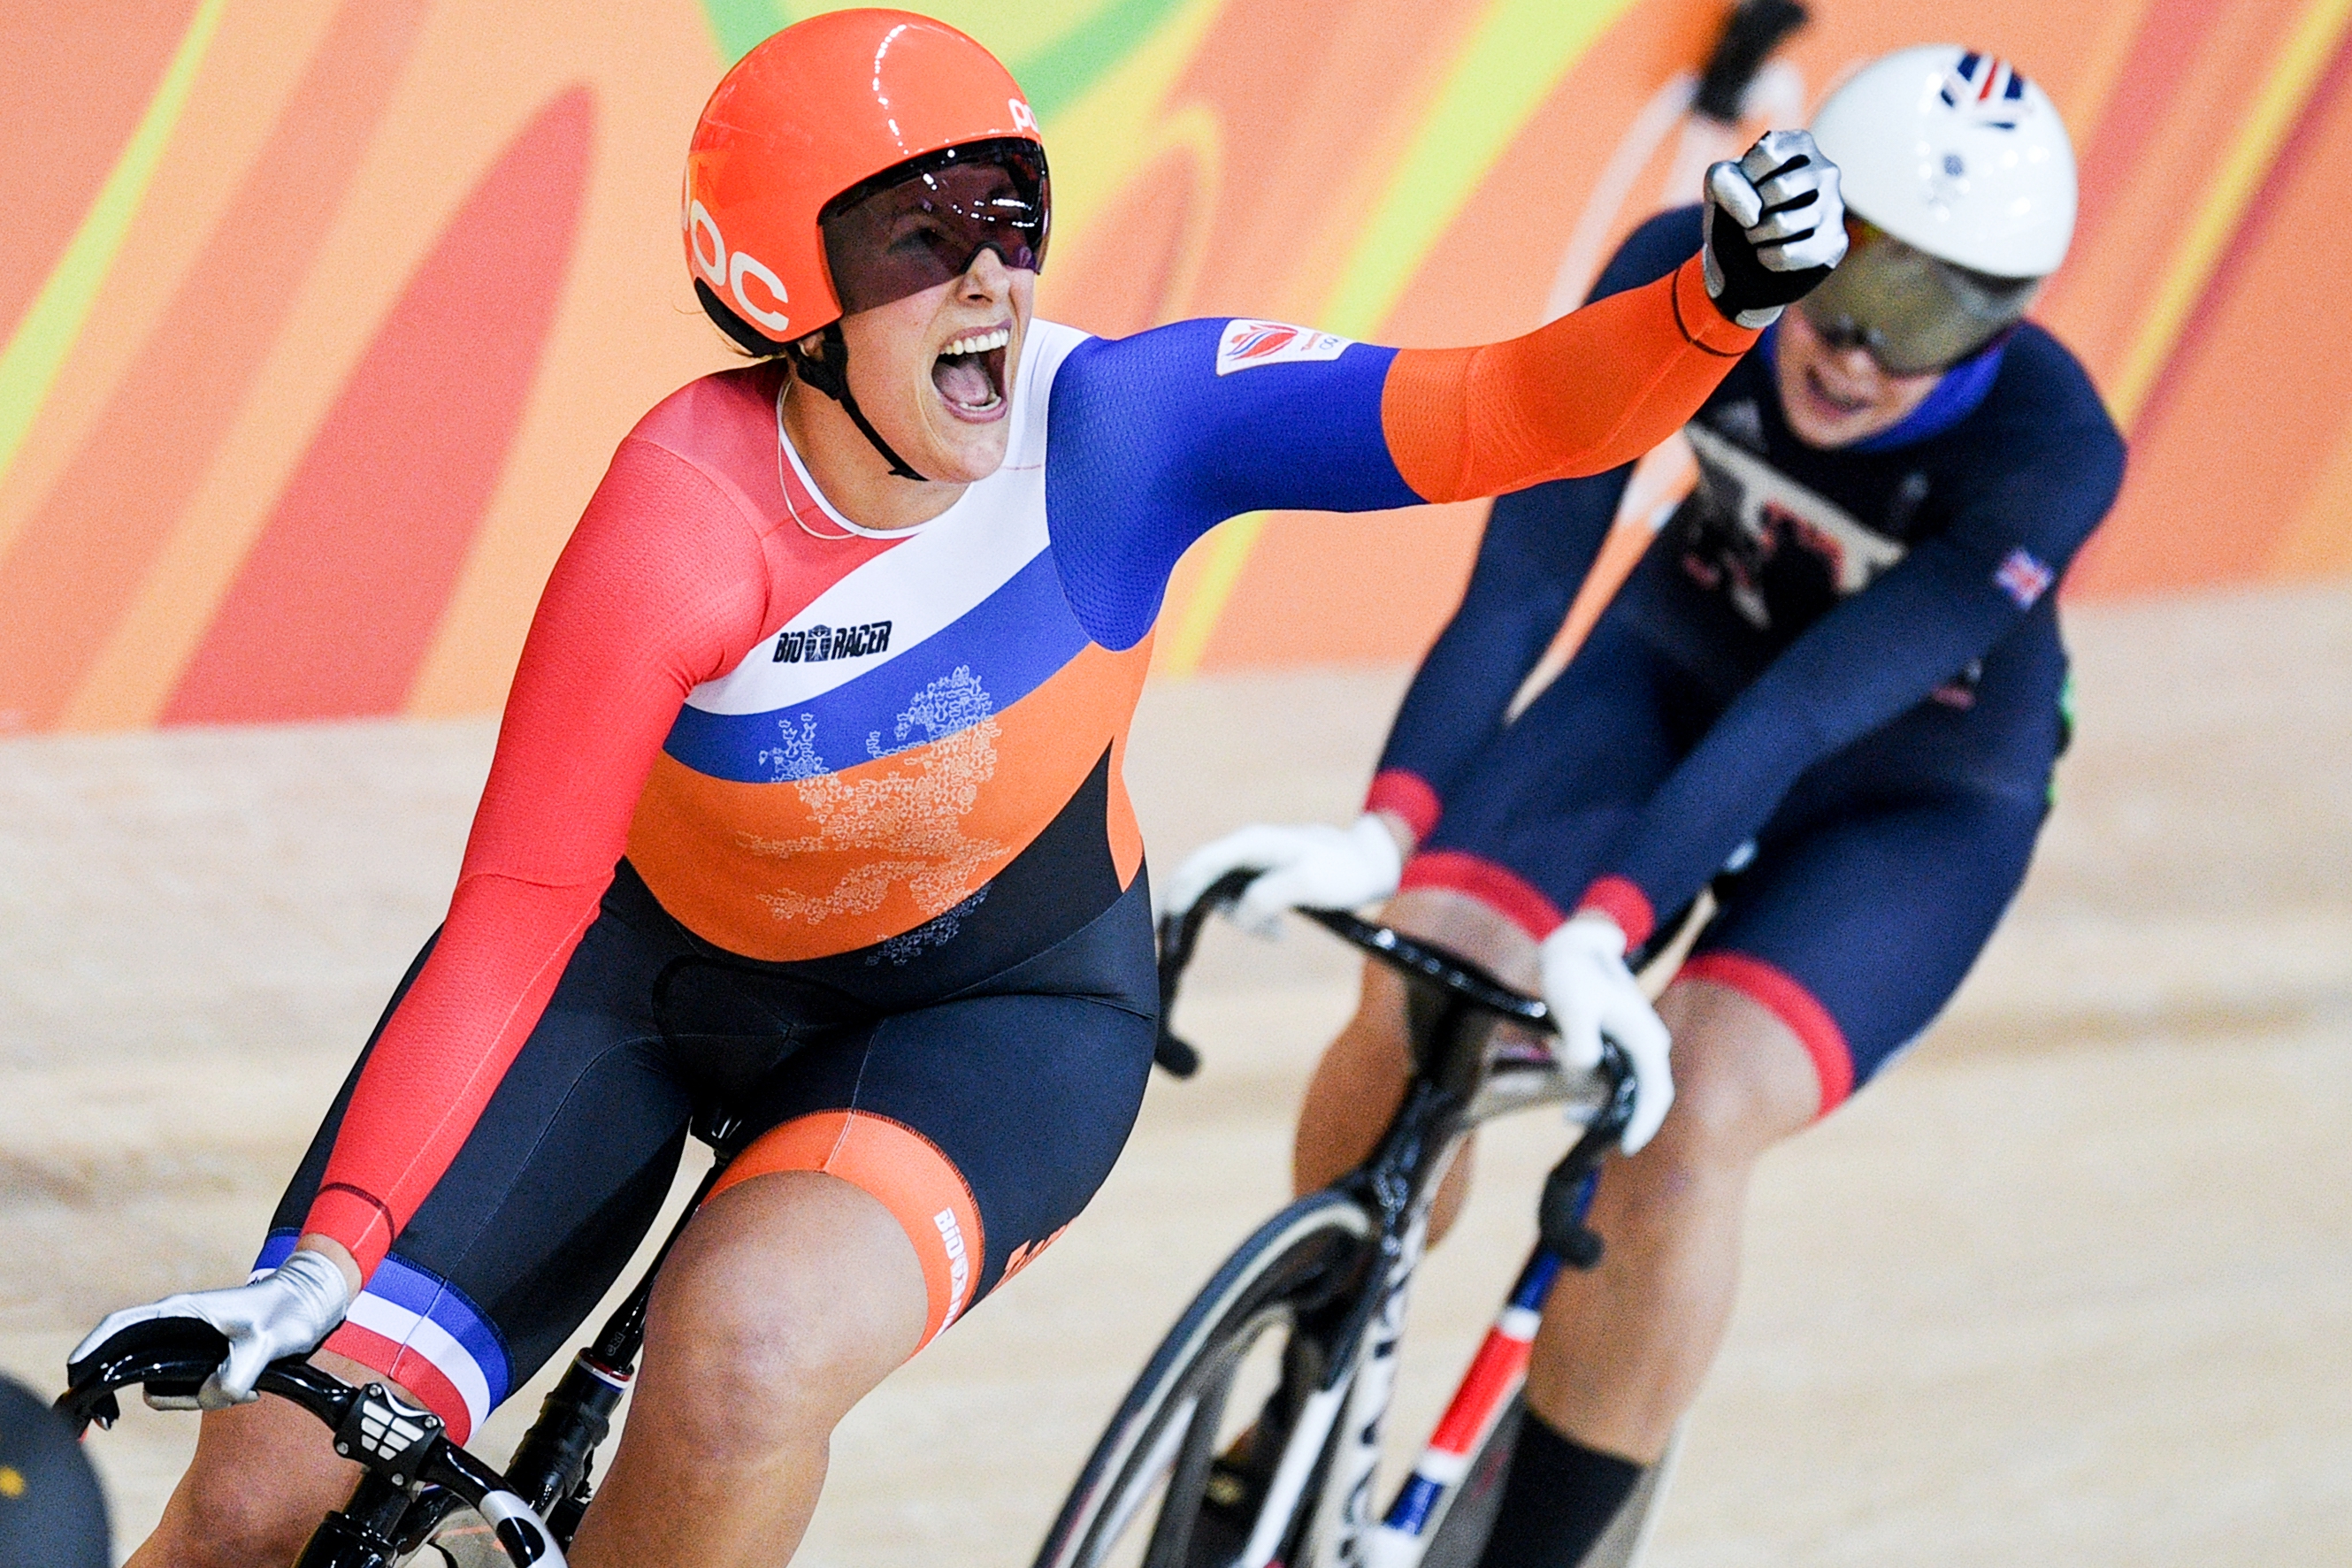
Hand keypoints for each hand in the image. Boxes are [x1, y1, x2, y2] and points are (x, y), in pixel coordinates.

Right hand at [71, 1250, 351, 1409]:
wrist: (314, 1303)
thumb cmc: (288, 1311)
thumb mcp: (267, 1341)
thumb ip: (238, 1373)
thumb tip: (213, 1398)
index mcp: (181, 1311)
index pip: (119, 1326)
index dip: (90, 1350)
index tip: (74, 1375)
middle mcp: (178, 1327)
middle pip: (128, 1362)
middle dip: (126, 1392)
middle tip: (109, 1422)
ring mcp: (190, 1345)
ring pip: (163, 1385)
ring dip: (190, 1399)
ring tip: (242, 1390)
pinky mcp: (206, 1360)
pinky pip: (191, 1390)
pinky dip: (210, 1398)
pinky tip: (249, 1393)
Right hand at [1161, 815, 1404, 937]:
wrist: (1368, 862)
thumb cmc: (1342, 870)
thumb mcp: (1309, 883)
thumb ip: (1270, 895)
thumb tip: (1240, 914)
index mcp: (1252, 843)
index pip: (1204, 863)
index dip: (1182, 889)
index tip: (1167, 917)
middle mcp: (1244, 849)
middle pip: (1196, 875)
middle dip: (1176, 905)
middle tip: (1159, 939)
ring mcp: (1250, 863)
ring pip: (1216, 892)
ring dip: (1229, 919)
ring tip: (1265, 935)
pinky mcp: (1259, 877)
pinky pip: (1237, 900)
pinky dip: (1247, 919)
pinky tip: (1277, 933)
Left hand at [1538, 913, 1673, 1153]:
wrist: (1570, 947)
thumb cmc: (1573, 973)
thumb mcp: (1573, 1004)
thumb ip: (1579, 1037)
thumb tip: (1583, 1067)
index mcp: (1646, 1040)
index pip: (1656, 1092)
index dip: (1644, 1123)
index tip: (1626, 1146)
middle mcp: (1648, 1045)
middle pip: (1647, 1097)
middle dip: (1625, 1122)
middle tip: (1599, 1145)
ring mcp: (1635, 1046)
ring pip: (1629, 1091)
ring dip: (1605, 1110)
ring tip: (1571, 1120)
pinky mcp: (1619, 1045)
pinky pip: (1615, 1081)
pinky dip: (1595, 1097)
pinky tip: (1568, 1109)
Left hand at [1701, 128, 1847, 327]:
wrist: (1742, 253)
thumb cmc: (1736, 205)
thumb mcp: (1719, 182)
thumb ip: (1724, 181)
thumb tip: (1753, 216)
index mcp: (1800, 145)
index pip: (1769, 154)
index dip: (1745, 177)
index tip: (1744, 186)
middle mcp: (1825, 170)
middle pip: (1781, 188)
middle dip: (1752, 210)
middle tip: (1750, 218)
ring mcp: (1834, 206)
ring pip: (1784, 224)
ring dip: (1755, 236)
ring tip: (1757, 235)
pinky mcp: (1834, 242)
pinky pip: (1789, 254)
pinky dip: (1766, 258)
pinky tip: (1767, 253)